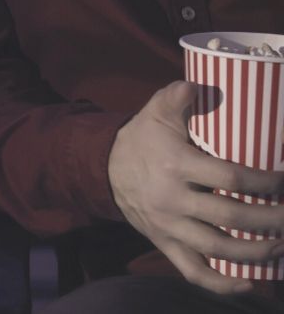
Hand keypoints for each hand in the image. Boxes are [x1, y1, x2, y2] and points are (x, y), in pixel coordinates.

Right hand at [108, 81, 283, 293]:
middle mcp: (171, 200)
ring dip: (258, 252)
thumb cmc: (142, 139)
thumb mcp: (155, 112)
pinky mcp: (164, 243)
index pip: (230, 177)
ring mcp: (168, 226)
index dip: (265, 182)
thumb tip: (194, 85)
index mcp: (174, 165)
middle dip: (271, 220)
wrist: (104, 169)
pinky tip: (251, 282)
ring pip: (218, 249)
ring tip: (282, 246)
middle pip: (231, 217)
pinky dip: (223, 284)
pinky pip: (194, 272)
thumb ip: (175, 97)